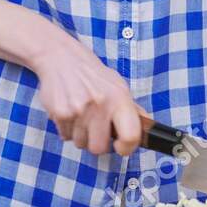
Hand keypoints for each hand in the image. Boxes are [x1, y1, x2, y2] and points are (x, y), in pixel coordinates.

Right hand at [28, 33, 143, 156]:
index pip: (130, 136)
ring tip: (81, 115)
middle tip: (96, 129)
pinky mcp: (60, 113)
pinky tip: (70, 112)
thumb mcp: (118, 87)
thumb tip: (147, 128)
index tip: (120, 146)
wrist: (63, 58)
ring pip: (80, 143)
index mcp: (119, 99)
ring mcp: (78, 110)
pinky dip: (68, 129)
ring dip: (81, 135)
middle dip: (97, 143)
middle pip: (98, 148)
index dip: (127, 148)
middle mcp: (100, 105)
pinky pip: (65, 136)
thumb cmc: (93, 75)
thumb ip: (132, 109)